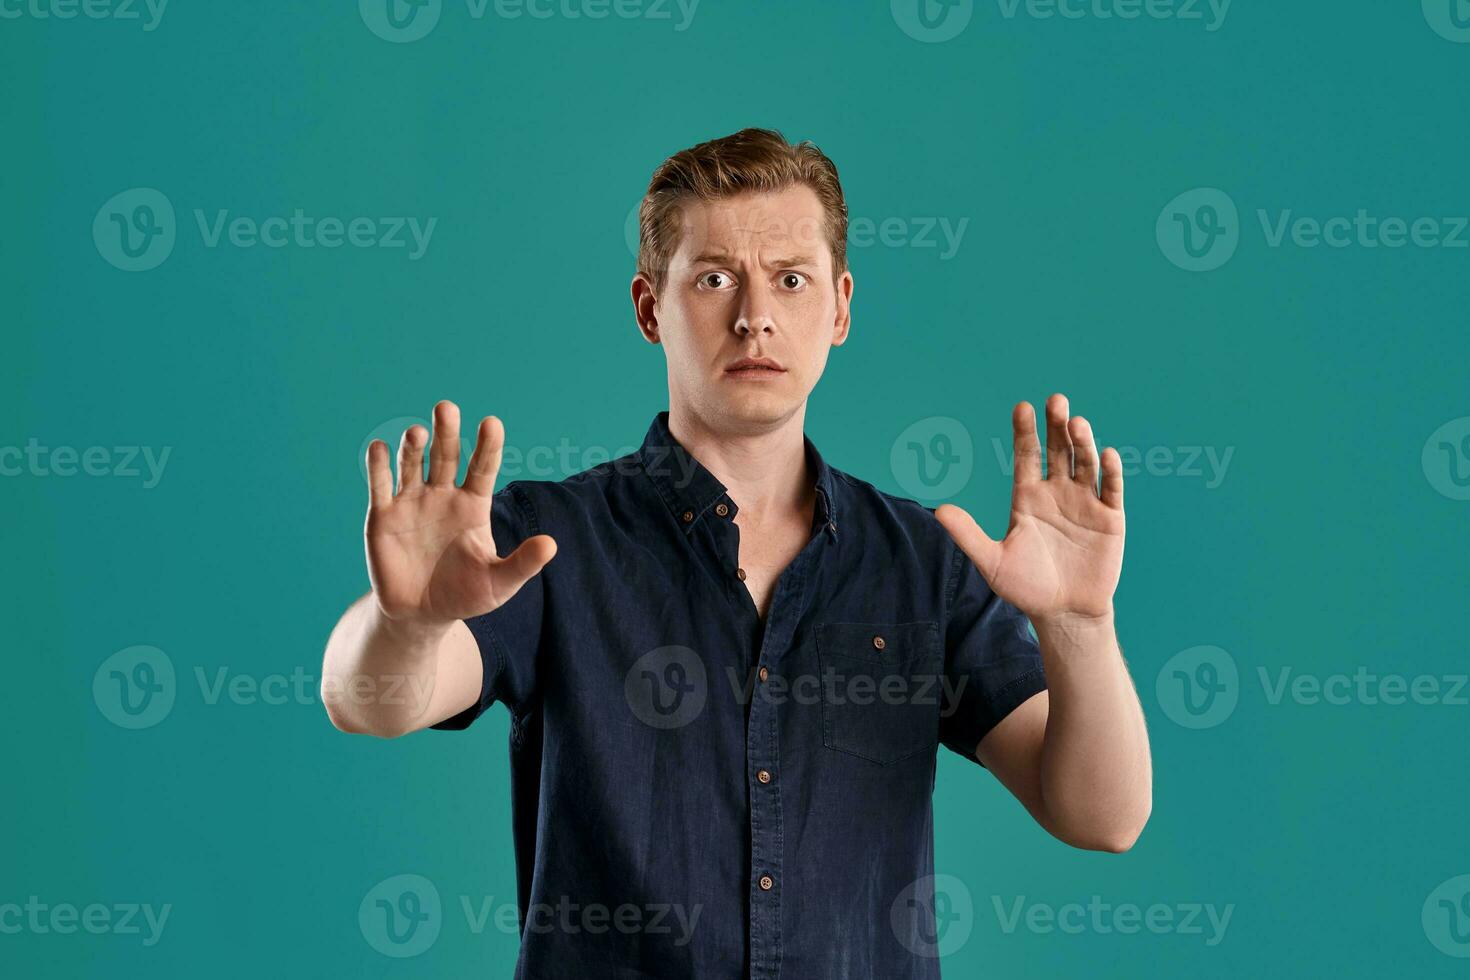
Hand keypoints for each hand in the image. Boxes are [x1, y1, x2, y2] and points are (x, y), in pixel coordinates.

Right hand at [364, 401, 555, 627]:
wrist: (421, 615)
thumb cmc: (465, 595)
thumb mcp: (498, 583)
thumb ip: (523, 564)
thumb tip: (551, 544)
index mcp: (473, 504)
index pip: (482, 467)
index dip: (487, 446)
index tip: (492, 423)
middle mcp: (442, 495)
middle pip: (446, 456)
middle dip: (446, 432)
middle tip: (446, 407)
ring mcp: (411, 502)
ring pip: (412, 465)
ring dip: (412, 447)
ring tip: (417, 433)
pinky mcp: (382, 516)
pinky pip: (381, 486)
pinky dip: (379, 467)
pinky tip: (380, 449)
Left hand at [936, 394, 1123, 624]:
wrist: (1064, 614)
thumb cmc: (1026, 588)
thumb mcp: (992, 562)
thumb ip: (969, 535)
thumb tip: (939, 511)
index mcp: (1027, 498)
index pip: (1026, 456)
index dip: (1024, 433)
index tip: (1022, 408)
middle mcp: (1056, 493)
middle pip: (1057, 451)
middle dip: (1056, 426)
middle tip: (1055, 401)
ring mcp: (1084, 503)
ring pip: (1084, 463)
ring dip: (1082, 442)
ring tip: (1077, 424)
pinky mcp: (1110, 519)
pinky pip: (1111, 489)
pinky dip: (1109, 472)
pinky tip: (1105, 455)